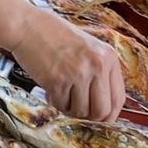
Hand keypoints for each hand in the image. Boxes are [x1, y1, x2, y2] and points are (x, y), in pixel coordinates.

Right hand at [5, 6, 124, 121]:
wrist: (28, 28)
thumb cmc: (54, 36)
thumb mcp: (88, 47)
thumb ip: (98, 69)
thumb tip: (99, 101)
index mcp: (108, 58)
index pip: (118, 98)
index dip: (109, 114)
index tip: (100, 119)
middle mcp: (96, 66)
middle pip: (101, 110)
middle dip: (88, 117)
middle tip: (78, 113)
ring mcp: (76, 74)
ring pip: (79, 111)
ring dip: (69, 109)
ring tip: (61, 95)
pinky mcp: (56, 81)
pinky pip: (60, 105)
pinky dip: (54, 102)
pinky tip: (50, 90)